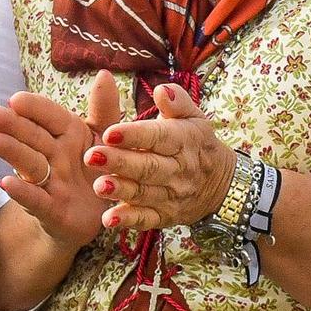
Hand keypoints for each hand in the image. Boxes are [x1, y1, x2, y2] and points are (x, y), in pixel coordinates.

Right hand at [0, 70, 121, 253]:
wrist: (94, 217)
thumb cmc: (97, 168)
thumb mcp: (106, 137)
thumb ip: (104, 108)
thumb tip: (104, 73)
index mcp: (68, 133)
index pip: (49, 115)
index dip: (34, 108)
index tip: (16, 99)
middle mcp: (54, 154)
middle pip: (33, 137)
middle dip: (15, 126)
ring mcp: (49, 182)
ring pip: (29, 164)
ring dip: (13, 152)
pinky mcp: (50, 210)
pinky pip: (36, 200)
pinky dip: (22, 192)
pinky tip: (6, 183)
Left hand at [86, 81, 236, 231]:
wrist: (220, 183)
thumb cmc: (196, 143)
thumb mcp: (193, 117)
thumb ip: (176, 101)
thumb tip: (161, 89)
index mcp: (183, 141)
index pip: (158, 137)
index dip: (134, 135)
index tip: (109, 132)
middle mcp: (178, 169)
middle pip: (148, 167)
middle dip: (119, 162)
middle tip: (91, 156)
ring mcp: (172, 195)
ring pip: (145, 193)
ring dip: (121, 191)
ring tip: (98, 186)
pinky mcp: (165, 216)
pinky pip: (147, 220)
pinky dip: (128, 220)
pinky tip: (109, 220)